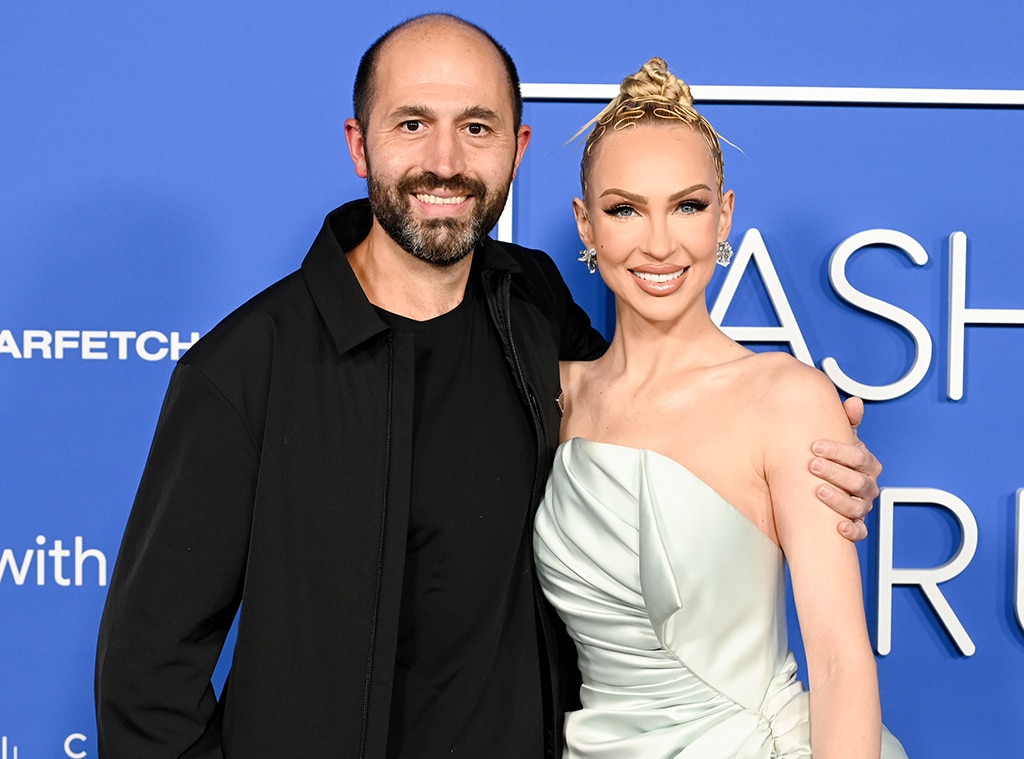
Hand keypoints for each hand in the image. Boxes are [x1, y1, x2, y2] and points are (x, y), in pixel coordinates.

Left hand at [809, 397, 881, 541]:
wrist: (830, 485)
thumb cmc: (836, 461)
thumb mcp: (841, 440)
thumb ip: (847, 422)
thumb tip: (854, 402)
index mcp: (867, 465)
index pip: (859, 457)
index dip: (838, 450)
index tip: (815, 446)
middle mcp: (867, 486)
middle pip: (858, 481)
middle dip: (835, 472)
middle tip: (812, 465)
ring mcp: (862, 506)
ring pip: (858, 506)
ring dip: (838, 499)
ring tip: (818, 491)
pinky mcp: (856, 524)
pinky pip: (860, 531)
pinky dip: (852, 530)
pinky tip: (839, 527)